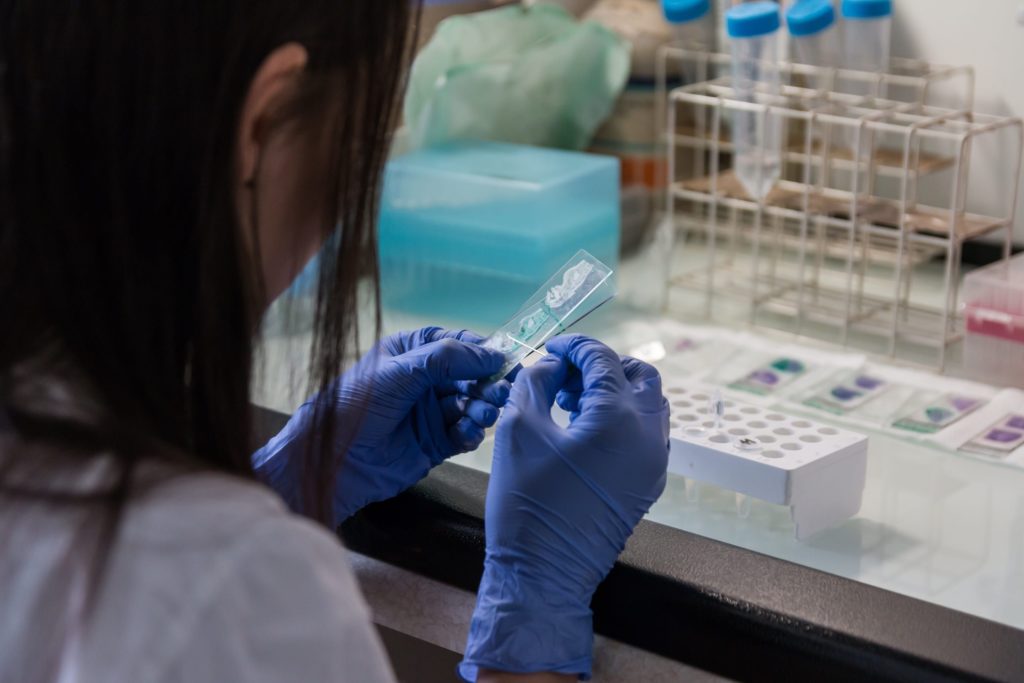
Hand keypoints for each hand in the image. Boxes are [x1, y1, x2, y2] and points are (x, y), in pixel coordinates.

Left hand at [253, 327, 510, 524]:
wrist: (335, 459)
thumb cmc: (360, 404)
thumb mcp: (403, 371)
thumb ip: (449, 359)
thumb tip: (495, 354)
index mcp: (412, 352)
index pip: (457, 343)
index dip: (482, 350)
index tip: (504, 359)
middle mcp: (425, 379)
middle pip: (471, 376)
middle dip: (488, 383)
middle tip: (501, 392)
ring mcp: (431, 412)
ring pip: (471, 405)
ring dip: (482, 408)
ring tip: (483, 414)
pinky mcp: (436, 443)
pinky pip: (464, 434)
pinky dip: (471, 433)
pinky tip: (468, 433)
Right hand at [460, 335, 668, 680]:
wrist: (545, 572)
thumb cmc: (526, 500)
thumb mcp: (518, 429)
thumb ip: (535, 383)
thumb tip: (551, 367)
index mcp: (618, 417)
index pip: (603, 359)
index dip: (574, 347)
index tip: (550, 350)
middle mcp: (649, 435)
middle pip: (641, 376)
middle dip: (604, 365)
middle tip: (567, 376)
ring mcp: (655, 462)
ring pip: (650, 404)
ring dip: (617, 391)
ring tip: (574, 402)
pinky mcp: (649, 483)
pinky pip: (648, 434)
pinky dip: (624, 419)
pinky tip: (586, 430)